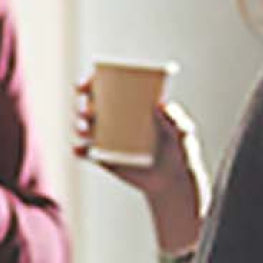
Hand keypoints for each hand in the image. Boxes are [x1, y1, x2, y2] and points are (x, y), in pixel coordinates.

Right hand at [73, 79, 210, 255]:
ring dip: (78, 124)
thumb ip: (178, 121)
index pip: (107, 84)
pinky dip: (79, 150)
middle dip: (81, 102)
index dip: (93, 79)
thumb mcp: (184, 135)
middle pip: (89, 103)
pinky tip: (80, 150)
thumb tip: (162, 104)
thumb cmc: (180, 152)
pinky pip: (85, 152)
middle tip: (84, 108)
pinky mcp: (104, 158)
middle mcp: (115, 117)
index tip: (88, 81)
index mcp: (132, 103)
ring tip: (85, 128)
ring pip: (84, 126)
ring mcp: (108, 138)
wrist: (173, 183)